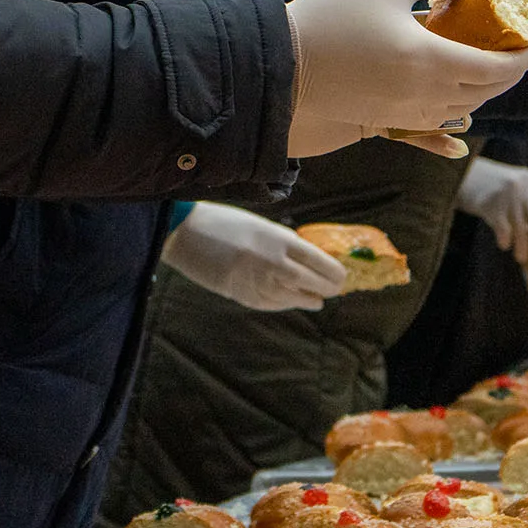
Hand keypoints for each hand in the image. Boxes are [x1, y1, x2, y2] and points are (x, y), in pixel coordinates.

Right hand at [160, 202, 351, 310]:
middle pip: (317, 284)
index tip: (341, 277)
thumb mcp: (263, 228)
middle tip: (333, 289)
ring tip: (317, 300)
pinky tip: (292, 301)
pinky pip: (276, 305)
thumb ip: (287, 245)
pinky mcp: (245, 296)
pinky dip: (287, 303)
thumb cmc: (226, 223)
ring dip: (310, 299)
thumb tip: (312, 263)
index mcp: (282, 241)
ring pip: (299, 299)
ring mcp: (260, 283)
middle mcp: (276, 264)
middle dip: (328, 288)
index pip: (324, 264)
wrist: (186, 232)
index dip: (336, 274)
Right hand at [286, 0, 527, 158]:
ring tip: (485, 70)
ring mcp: (404, 113)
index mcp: (430, 60)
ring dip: (481, 92)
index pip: (495, 68)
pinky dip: (454, 111)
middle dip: (507, 75)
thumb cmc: (331, 16)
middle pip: (483, 92)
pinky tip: (454, 104)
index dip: (522, 60)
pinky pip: (434, 123)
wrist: (280, 62)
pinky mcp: (386, 121)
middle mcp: (424, 94)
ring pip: (461, 110)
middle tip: (516, 56)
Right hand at [455, 156, 527, 264]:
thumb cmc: (489, 184)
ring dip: (523, 247)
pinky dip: (506, 240)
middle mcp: (521, 188)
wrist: (460, 172)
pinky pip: (504, 229)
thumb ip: (527, 199)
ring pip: (522, 229)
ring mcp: (506, 196)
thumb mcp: (512, 184)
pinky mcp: (490, 206)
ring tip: (522, 258)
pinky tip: (504, 245)